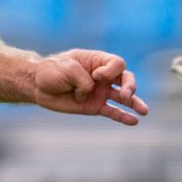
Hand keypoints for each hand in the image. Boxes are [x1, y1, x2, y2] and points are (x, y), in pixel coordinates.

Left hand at [31, 48, 146, 125]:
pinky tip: (134, 121)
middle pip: (126, 78)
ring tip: (143, 111)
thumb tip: (90, 94)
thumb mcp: (66, 68)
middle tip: (126, 94)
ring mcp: (100, 92)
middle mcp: (102, 76)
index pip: (117, 63)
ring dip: (134, 103)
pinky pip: (112, 111)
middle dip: (129, 86)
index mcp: (97, 60)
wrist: (38, 85)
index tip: (94, 76)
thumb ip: (82, 80)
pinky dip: (123, 116)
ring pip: (123, 97)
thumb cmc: (51, 71)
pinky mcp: (95, 106)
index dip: (111, 70)